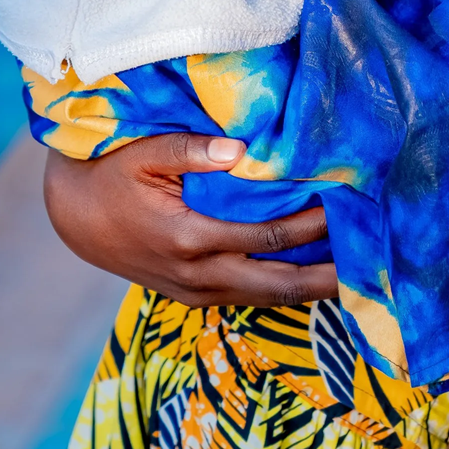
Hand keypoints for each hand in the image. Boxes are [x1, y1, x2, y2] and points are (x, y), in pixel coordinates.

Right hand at [43, 132, 338, 306]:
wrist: (75, 218)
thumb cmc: (112, 175)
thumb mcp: (145, 154)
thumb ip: (192, 150)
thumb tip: (241, 150)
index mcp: (190, 238)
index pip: (269, 237)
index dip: (313, 226)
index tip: (348, 209)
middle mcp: (198, 275)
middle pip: (278, 284)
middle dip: (328, 278)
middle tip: (373, 267)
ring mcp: (195, 292)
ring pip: (266, 298)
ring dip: (311, 289)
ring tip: (355, 278)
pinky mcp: (193, 295)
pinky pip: (248, 298)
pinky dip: (283, 289)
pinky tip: (312, 277)